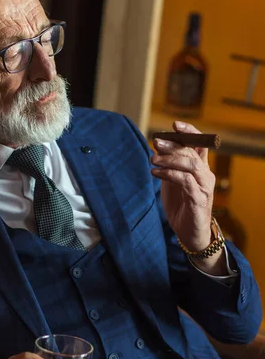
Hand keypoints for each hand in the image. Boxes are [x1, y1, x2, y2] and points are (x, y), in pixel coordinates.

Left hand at [150, 120, 214, 251]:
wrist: (190, 233)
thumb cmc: (181, 206)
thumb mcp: (173, 182)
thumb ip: (169, 166)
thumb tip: (158, 146)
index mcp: (201, 169)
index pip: (200, 144)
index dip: (189, 132)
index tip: (175, 124)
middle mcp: (206, 175)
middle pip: (193, 152)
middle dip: (174, 145)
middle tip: (156, 141)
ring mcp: (204, 187)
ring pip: (191, 165)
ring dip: (171, 159)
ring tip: (153, 160)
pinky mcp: (198, 200)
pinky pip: (185, 182)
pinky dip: (170, 174)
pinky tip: (156, 173)